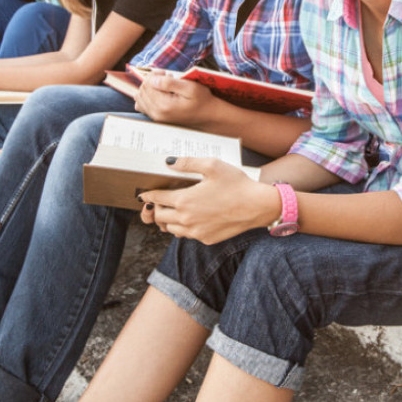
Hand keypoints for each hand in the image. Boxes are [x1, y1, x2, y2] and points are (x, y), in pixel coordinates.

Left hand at [134, 73, 218, 128]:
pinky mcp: (156, 118)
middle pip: (142, 90)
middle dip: (151, 80)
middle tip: (165, 77)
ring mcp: (156, 117)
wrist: (207, 115)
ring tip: (162, 85)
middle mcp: (157, 113)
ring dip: (148, 88)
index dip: (154, 75)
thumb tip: (153, 80)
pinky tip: (157, 94)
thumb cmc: (201, 100)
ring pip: (139, 97)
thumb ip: (170, 83)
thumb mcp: (190, 87)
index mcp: (164, 105)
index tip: (166, 73)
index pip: (147, 85)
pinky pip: (141, 106)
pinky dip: (146, 97)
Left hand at [138, 157, 279, 244]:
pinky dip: (184, 228)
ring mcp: (196, 232)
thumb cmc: (236, 183)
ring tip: (174, 210)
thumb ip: (188, 163)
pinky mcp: (206, 239)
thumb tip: (169, 162)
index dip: (148, 195)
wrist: (257, 206)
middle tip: (159, 201)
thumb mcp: (212, 165)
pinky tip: (192, 218)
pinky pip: (187, 235)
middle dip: (157, 208)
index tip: (144, 193)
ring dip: (168, 220)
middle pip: (159, 216)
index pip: (157, 199)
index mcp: (185, 200)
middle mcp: (186, 219)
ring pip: (170, 229)